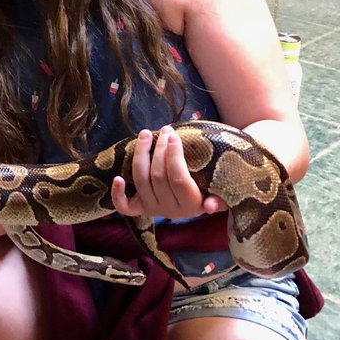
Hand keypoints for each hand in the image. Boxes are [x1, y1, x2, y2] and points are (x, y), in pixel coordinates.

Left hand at [111, 125, 226, 220]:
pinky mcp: (141, 209)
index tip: (175, 136)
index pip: (178, 179)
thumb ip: (220, 200)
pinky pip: (125, 207)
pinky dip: (118, 194)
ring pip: (141, 181)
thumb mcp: (222, 195)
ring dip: (141, 155)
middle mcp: (170, 209)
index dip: (174, 156)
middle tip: (165, 130)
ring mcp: (154, 209)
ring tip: (145, 134)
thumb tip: (212, 205)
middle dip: (160, 149)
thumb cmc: (212, 190)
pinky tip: (118, 178)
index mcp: (191, 204)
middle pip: (158, 176)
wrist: (200, 203)